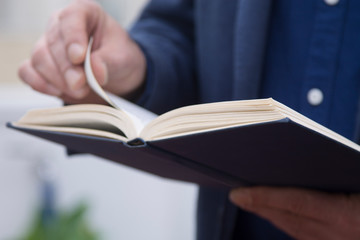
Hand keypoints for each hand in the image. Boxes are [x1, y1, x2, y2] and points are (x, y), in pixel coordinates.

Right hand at [18, 0, 145, 102]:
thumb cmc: (119, 58)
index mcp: (85, 13)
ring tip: (79, 91)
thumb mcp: (122, 58)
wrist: (116, 74)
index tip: (79, 58)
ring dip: (57, 79)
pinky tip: (58, 92)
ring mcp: (47, 43)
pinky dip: (40, 84)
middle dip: (67, 68)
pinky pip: (27, 71)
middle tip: (80, 86)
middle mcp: (61, 24)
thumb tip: (94, 72)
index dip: (73, 38)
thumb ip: (108, 62)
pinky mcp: (39, 64)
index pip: (72, 18)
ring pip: (39, 58)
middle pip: (53, 43)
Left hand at [229, 186, 359, 239]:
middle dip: (258, 206)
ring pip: (293, 230)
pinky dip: (287, 225)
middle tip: (237, 195)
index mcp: (345, 215)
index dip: (263, 197)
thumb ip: (338, 175)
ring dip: (269, 216)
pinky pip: (304, 237)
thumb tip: (310, 169)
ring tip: (251, 202)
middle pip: (286, 218)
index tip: (238, 194)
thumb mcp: (358, 182)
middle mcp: (337, 234)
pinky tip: (280, 217)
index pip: (294, 202)